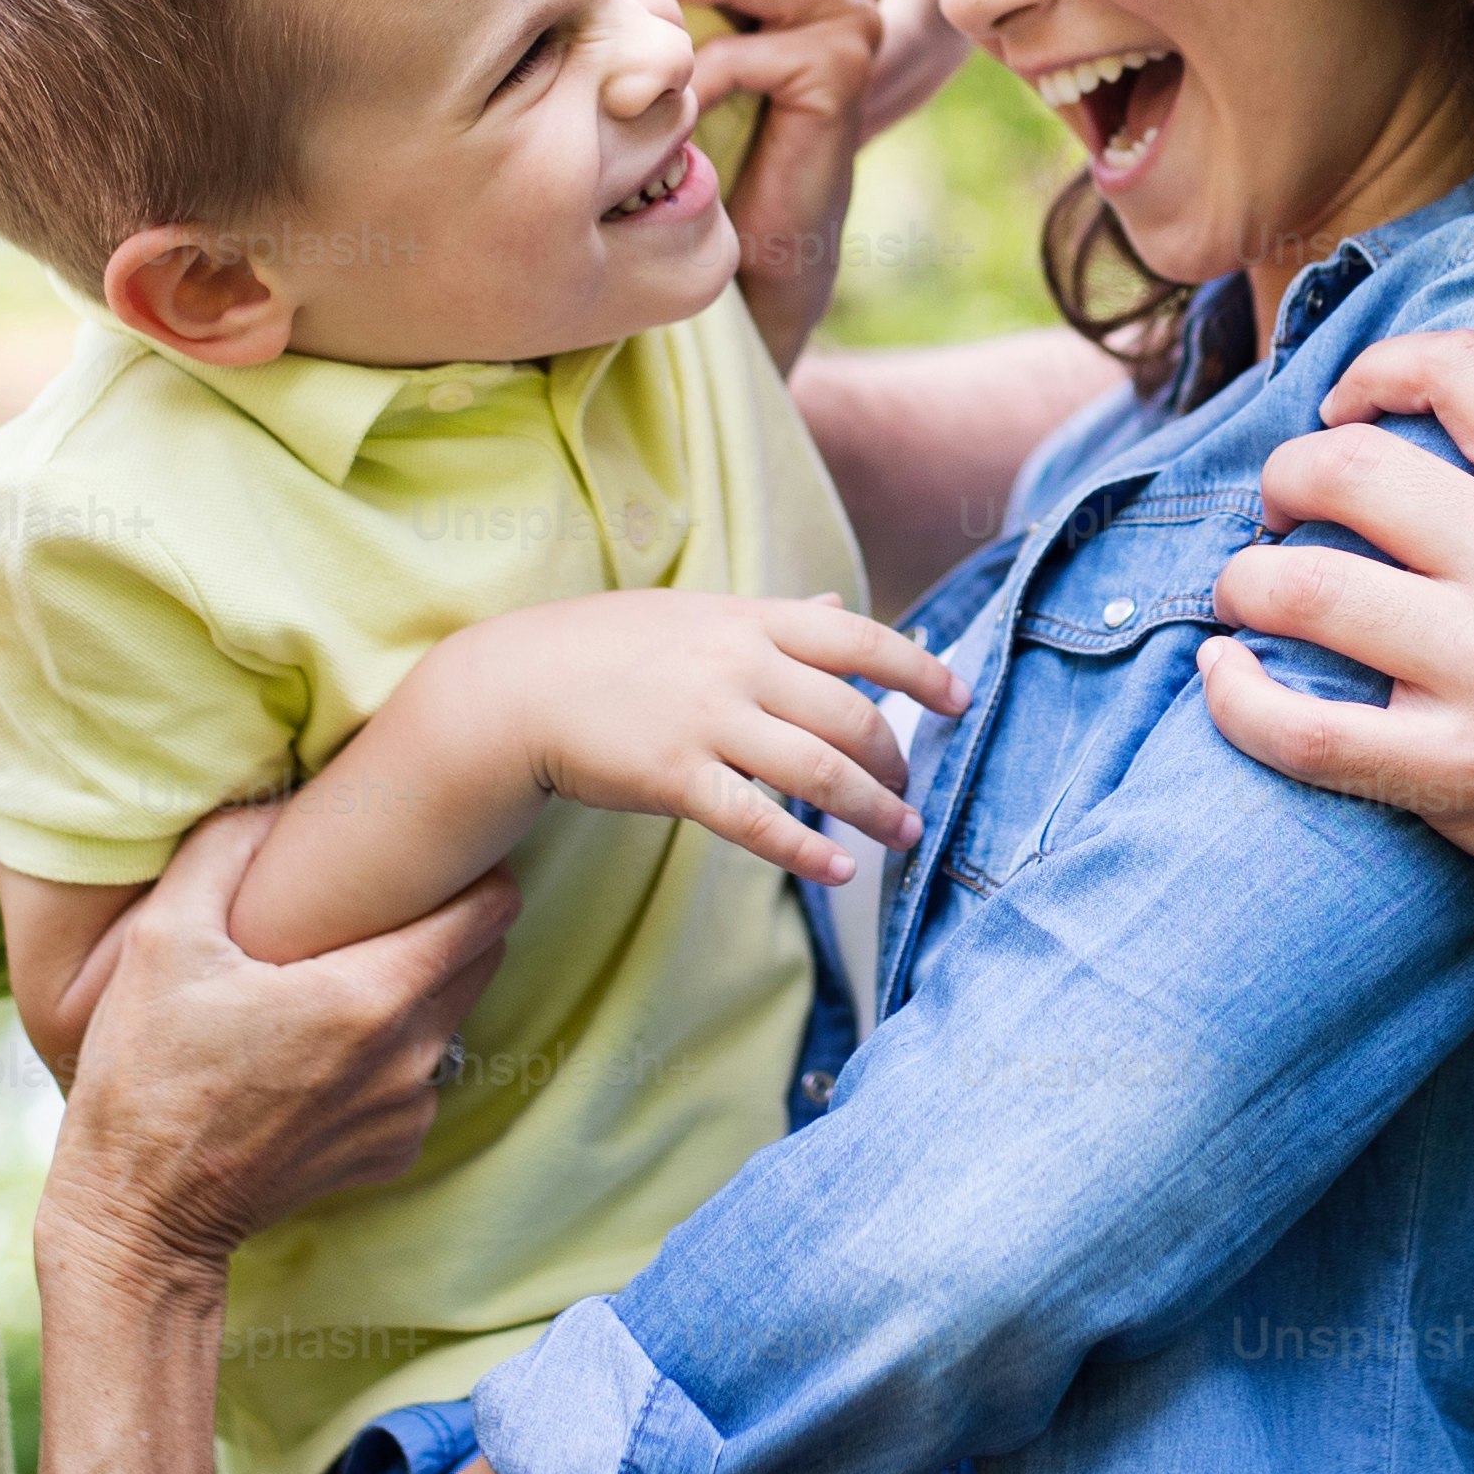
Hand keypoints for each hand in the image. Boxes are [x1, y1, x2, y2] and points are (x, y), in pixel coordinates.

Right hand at [34, 818, 514, 1289]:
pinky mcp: (394, 1153)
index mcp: (371, 996)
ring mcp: (408, 1111)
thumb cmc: (146, 1074)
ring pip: (450, 1018)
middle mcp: (411, 1056)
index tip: (437, 852)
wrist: (140, 1214)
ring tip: (337, 976)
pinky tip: (321, 1050)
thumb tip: (275, 800)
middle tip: (383, 903)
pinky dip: (388, 1055)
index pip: (489, 909)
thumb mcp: (163, 939)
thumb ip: (227, 849)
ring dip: (415, 989)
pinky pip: (419, 1078)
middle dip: (447, 922)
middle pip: (482, 959)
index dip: (471, 869)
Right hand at [452, 589, 965, 884]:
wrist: (515, 688)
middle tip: (912, 792)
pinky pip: (757, 819)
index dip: (918, 669)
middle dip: (895, 759)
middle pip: (850, 713)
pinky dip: (806, 848)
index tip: (958, 698)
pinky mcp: (673, 777)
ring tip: (902, 835)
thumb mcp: (697, 616)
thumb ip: (774, 618)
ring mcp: (706, 720)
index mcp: (748, 620)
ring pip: (818, 769)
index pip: (858, 636)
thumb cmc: (608, 650)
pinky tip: (837, 868)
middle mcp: (737, 665)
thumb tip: (837, 604)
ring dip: (873, 808)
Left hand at [1196, 273, 1473, 938]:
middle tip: (1284, 506)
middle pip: (1343, 470)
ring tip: (1249, 590)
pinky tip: (1223, 680)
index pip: (1453, 365)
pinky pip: (1305, 731)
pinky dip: (1239, 702)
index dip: (1377, 366)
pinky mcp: (1457, 770)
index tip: (1350, 404)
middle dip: (1285, 475)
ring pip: (1302, 589)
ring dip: (1247, 581)